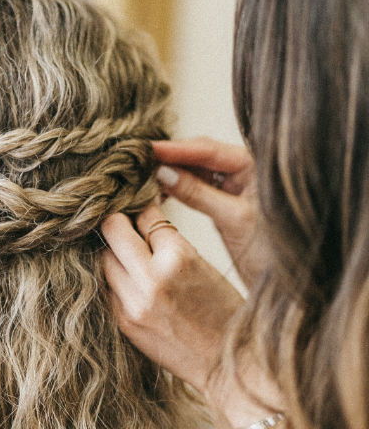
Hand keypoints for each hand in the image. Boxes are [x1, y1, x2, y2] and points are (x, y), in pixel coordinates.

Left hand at [102, 202, 281, 428]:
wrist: (227, 365)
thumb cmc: (223, 311)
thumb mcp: (204, 265)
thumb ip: (170, 242)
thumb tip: (142, 216)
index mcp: (179, 258)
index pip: (146, 216)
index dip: (145, 209)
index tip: (143, 208)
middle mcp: (151, 279)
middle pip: (113, 230)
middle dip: (119, 223)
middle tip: (126, 224)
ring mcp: (132, 303)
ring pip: (104, 258)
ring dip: (114, 253)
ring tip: (128, 255)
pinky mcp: (123, 322)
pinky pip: (107, 287)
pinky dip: (115, 279)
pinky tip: (129, 281)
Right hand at [153, 137, 263, 286]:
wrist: (289, 278)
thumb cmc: (272, 250)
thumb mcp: (233, 219)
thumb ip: (198, 194)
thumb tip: (162, 173)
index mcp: (254, 165)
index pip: (208, 150)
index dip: (175, 149)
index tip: (148, 150)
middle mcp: (245, 169)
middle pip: (199, 156)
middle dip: (170, 158)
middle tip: (138, 162)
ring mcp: (235, 185)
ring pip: (196, 171)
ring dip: (171, 174)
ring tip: (144, 179)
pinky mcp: (226, 201)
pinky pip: (197, 187)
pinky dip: (177, 189)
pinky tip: (159, 194)